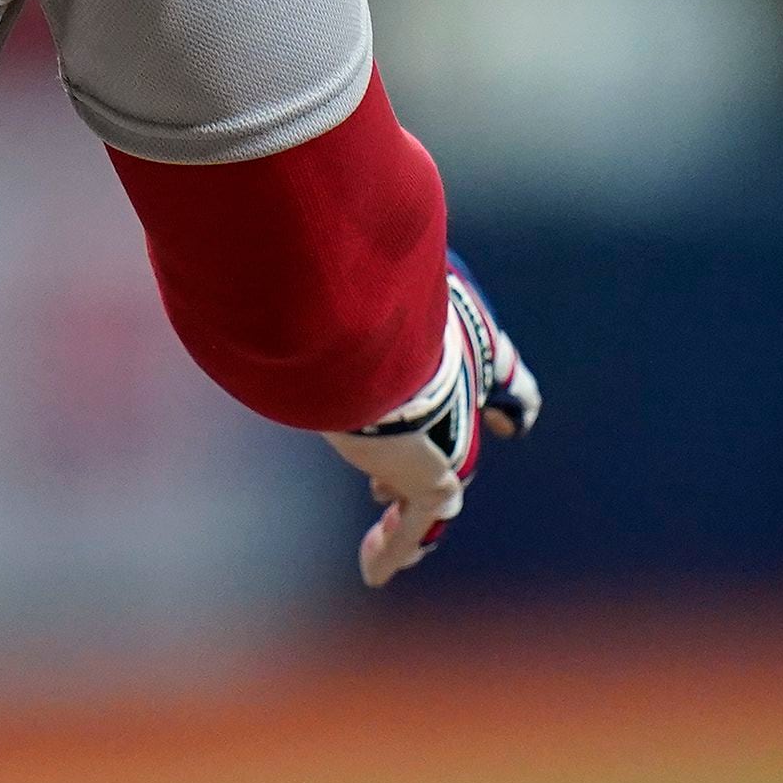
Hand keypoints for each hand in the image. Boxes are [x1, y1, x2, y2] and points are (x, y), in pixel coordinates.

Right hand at [325, 258, 539, 587]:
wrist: (370, 339)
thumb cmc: (354, 294)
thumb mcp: (338, 275)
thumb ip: (316, 256)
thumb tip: (266, 206)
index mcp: (454, 340)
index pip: (502, 373)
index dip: (511, 394)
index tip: (516, 417)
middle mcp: (458, 393)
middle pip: (468, 435)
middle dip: (445, 463)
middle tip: (406, 484)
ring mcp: (450, 439)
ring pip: (438, 490)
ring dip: (412, 511)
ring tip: (397, 540)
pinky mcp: (434, 481)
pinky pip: (414, 525)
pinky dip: (390, 548)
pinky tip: (374, 575)